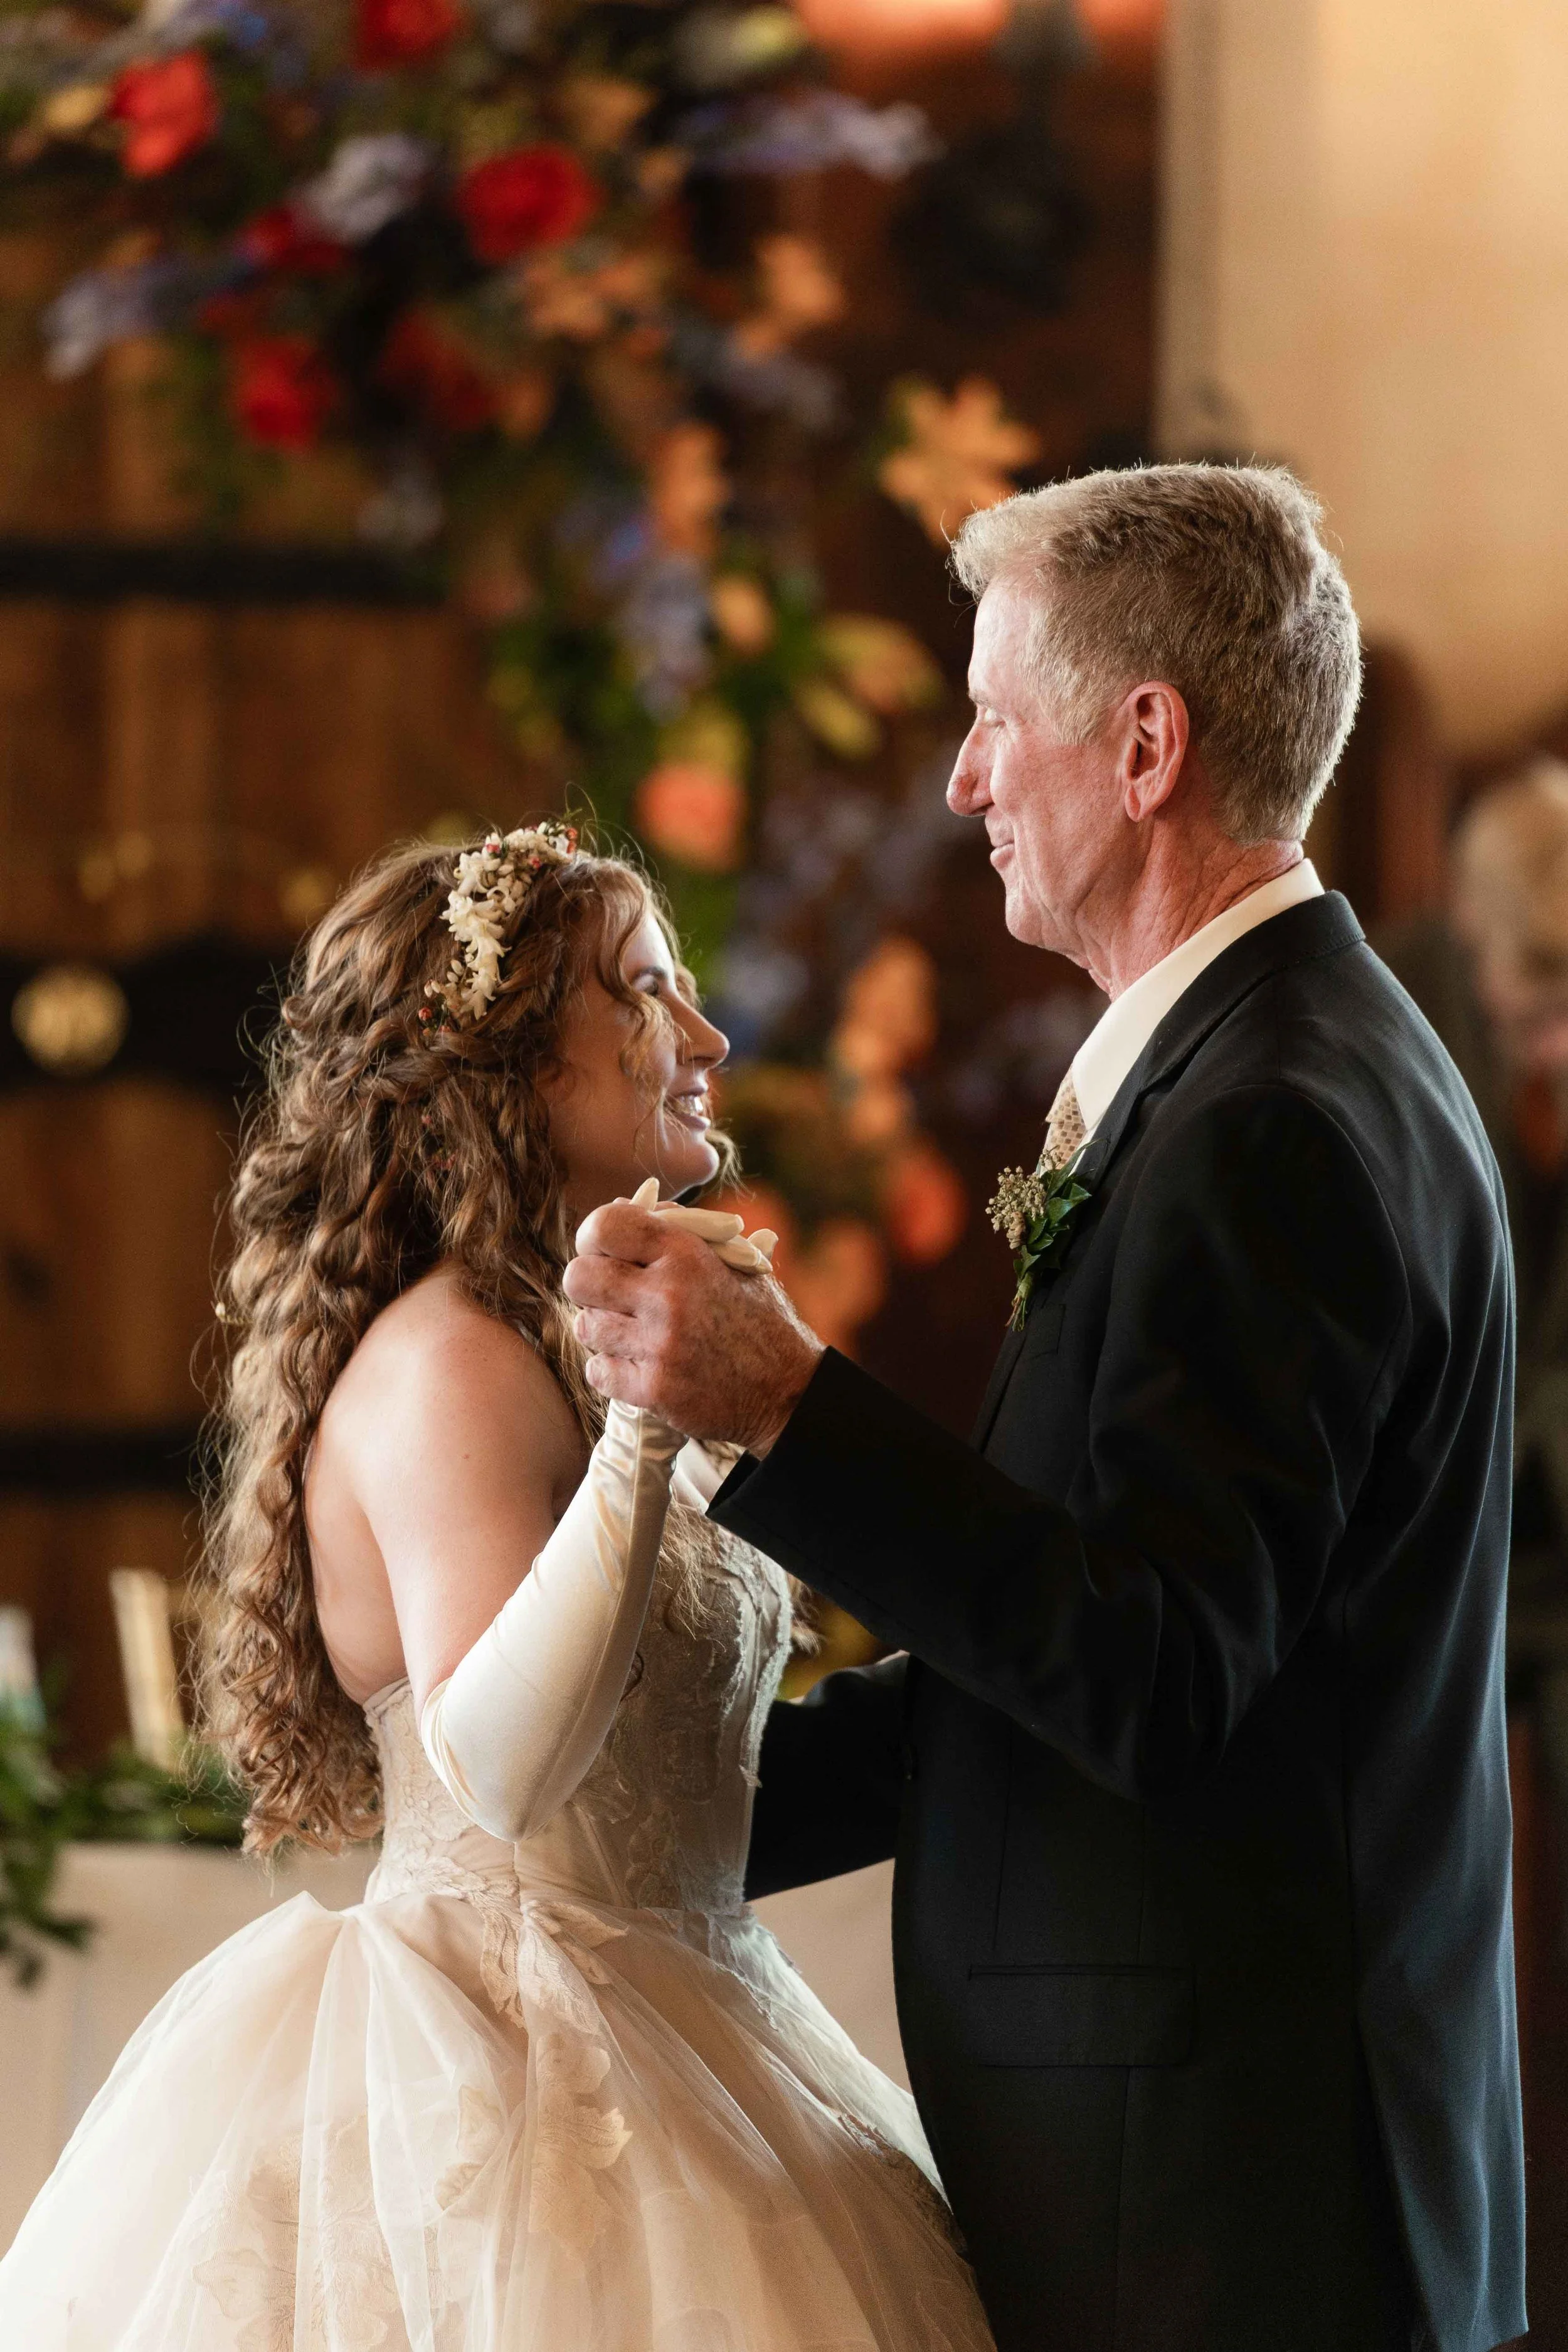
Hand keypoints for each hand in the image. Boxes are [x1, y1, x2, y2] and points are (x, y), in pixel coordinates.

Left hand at [563, 1189, 823, 1452]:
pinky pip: (597, 1370)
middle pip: (578, 1277)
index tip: (600, 1250)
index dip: (592, 1237)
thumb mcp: (733, 1261)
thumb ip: (678, 1231)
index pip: (605, 1226)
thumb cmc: (758, 1319)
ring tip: (631, 1332)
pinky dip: (610, 1368)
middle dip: (587, 1284)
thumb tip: (620, 1203)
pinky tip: (636, 1363)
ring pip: (586, 1326)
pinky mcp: (653, 1390)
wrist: (788, 1391)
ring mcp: (659, 1345)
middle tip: (608, 1294)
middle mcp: (668, 1295)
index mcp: (687, 1254)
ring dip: (603, 1329)